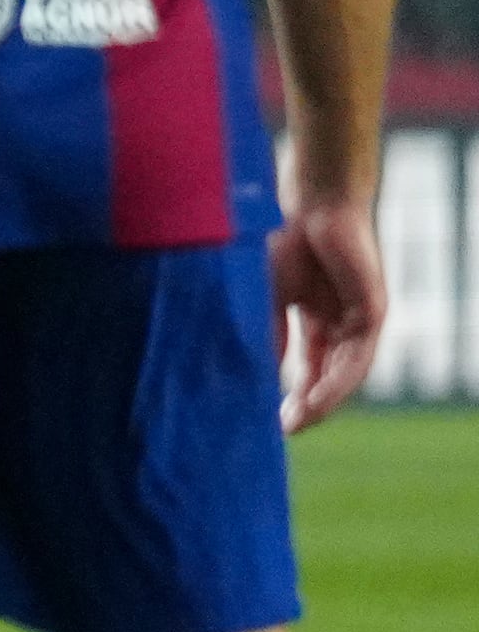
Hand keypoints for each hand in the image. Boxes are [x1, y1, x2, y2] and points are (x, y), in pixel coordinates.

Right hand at [270, 188, 387, 431]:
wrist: (310, 202)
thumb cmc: (282, 240)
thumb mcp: (265, 297)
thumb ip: (267, 333)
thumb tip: (258, 373)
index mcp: (316, 319)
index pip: (307, 366)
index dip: (291, 393)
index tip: (270, 420)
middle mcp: (342, 323)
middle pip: (328, 375)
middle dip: (308, 404)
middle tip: (284, 429)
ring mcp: (359, 318)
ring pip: (344, 372)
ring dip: (323, 400)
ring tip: (298, 421)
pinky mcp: (373, 311)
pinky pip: (358, 357)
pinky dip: (337, 381)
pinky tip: (316, 399)